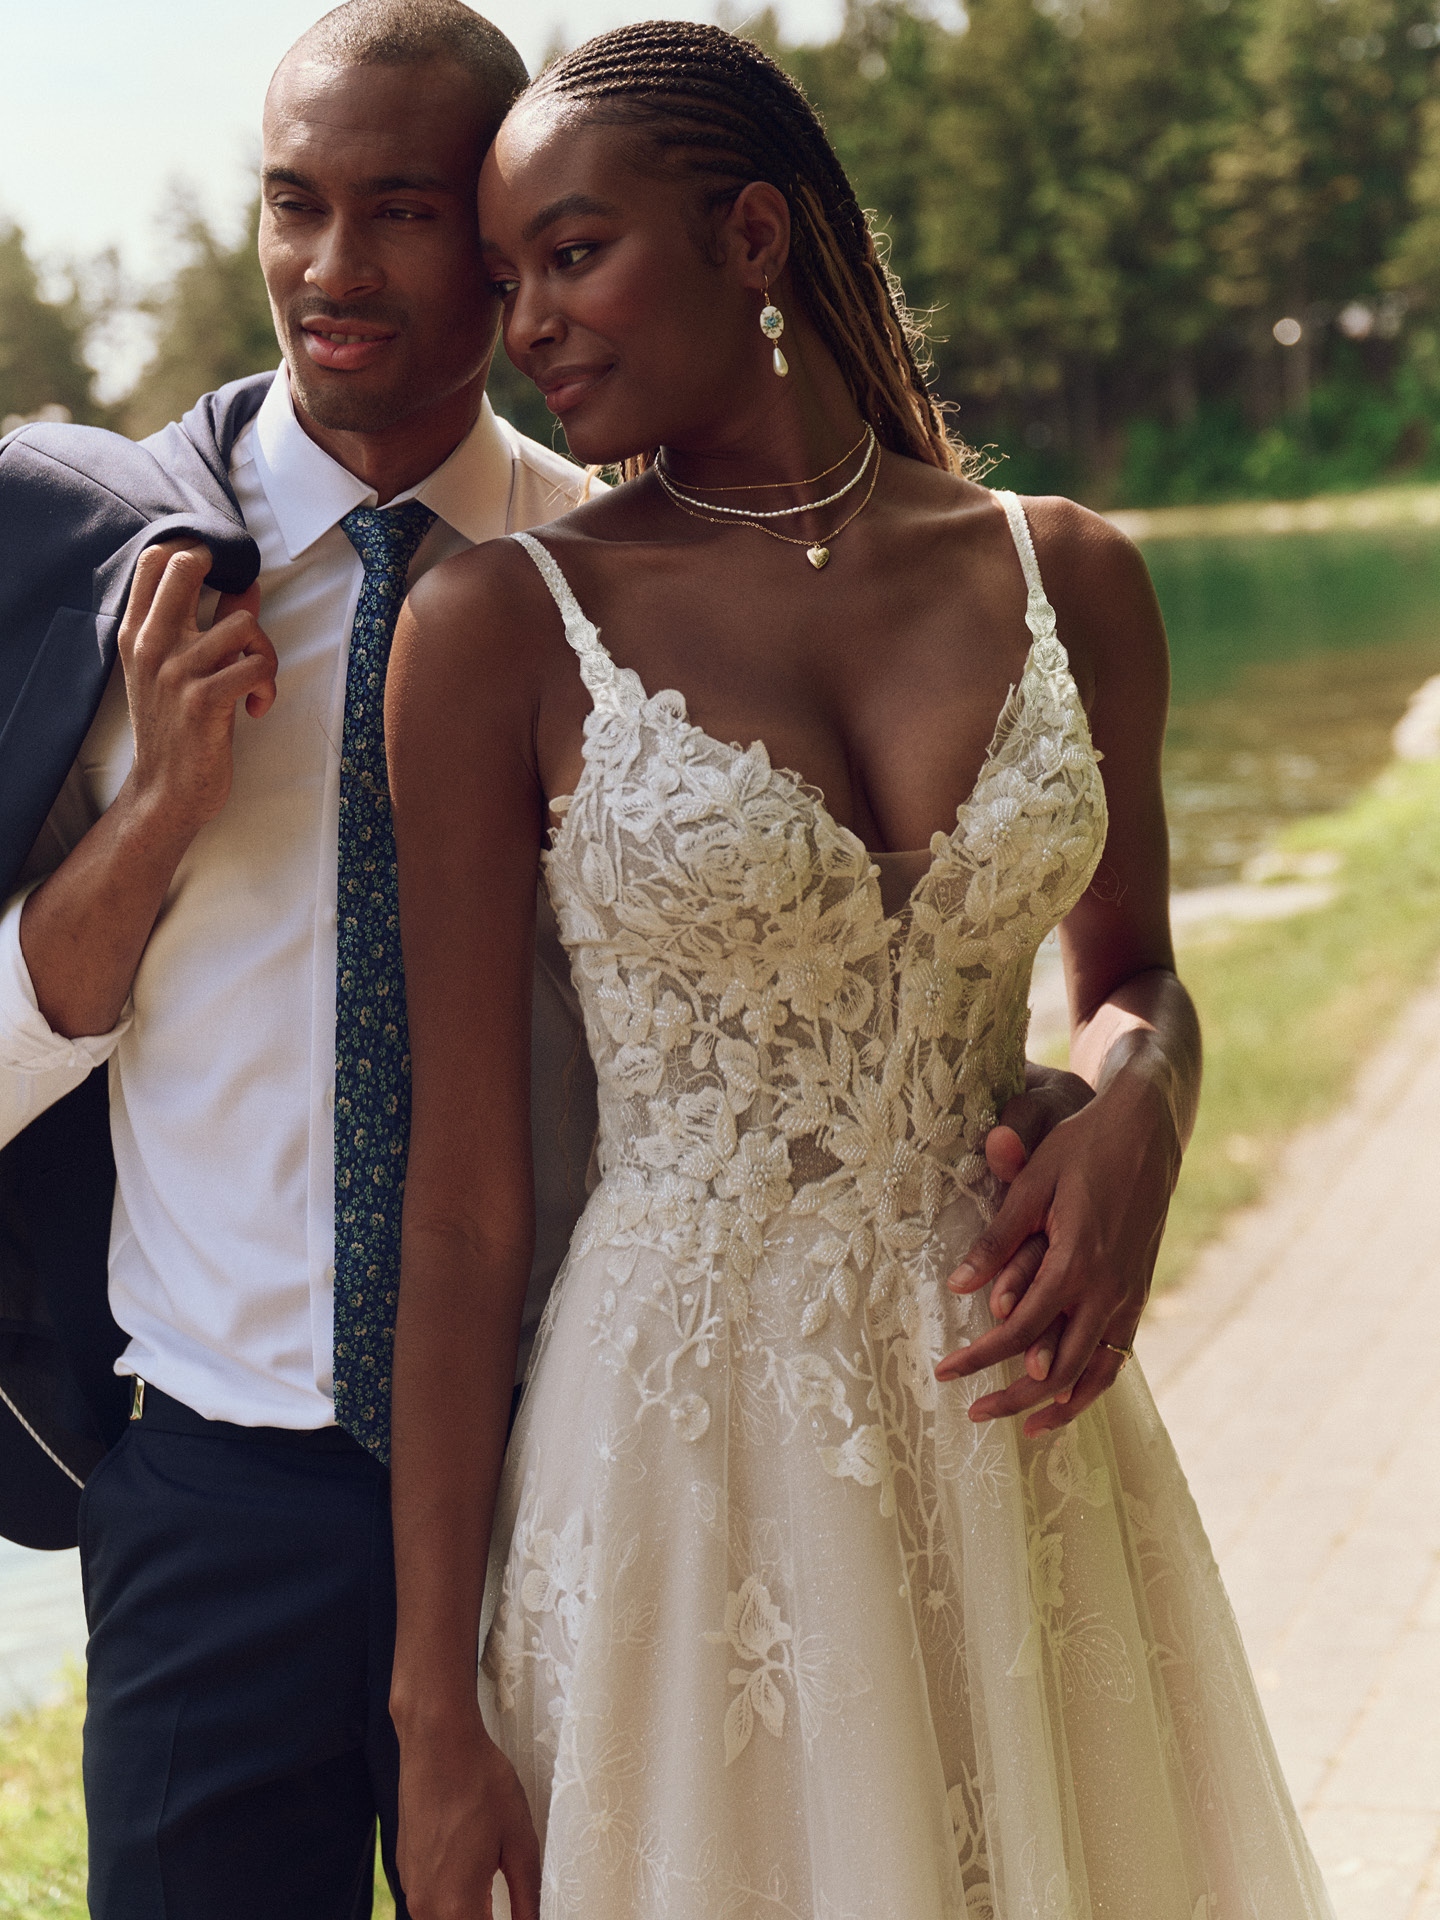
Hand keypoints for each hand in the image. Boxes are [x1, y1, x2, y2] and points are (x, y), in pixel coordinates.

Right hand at [118, 541, 276, 839]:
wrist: (165, 791)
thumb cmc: (177, 727)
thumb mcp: (179, 671)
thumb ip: (209, 624)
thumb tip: (248, 584)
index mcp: (137, 633)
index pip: (154, 561)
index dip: (194, 551)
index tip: (223, 579)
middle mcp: (151, 644)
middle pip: (187, 565)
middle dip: (229, 579)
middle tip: (243, 626)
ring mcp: (174, 671)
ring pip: (243, 623)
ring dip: (264, 654)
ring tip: (256, 683)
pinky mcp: (202, 701)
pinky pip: (257, 666)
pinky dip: (268, 686)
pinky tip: (257, 707)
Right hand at [396, 1704, 540, 1919]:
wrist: (438, 1743)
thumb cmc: (480, 1784)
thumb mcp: (519, 1842)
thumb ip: (526, 1897)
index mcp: (456, 1905)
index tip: (522, 1915)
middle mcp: (425, 1905)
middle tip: (511, 1904)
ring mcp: (411, 1887)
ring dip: (471, 1914)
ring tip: (494, 1893)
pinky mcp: (405, 1868)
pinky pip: (431, 1901)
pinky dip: (453, 1899)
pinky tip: (474, 1873)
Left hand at [939, 1066, 1179, 1435]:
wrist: (1147, 1131)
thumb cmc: (1081, 1148)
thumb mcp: (1032, 1185)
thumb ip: (996, 1240)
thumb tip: (956, 1287)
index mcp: (1076, 1263)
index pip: (1017, 1332)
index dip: (978, 1358)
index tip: (943, 1372)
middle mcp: (1108, 1291)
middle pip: (1055, 1370)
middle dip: (1012, 1399)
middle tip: (972, 1413)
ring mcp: (1129, 1297)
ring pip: (1094, 1374)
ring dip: (1056, 1407)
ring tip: (1021, 1429)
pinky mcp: (1139, 1294)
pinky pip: (1117, 1358)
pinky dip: (1092, 1386)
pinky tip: (1067, 1398)